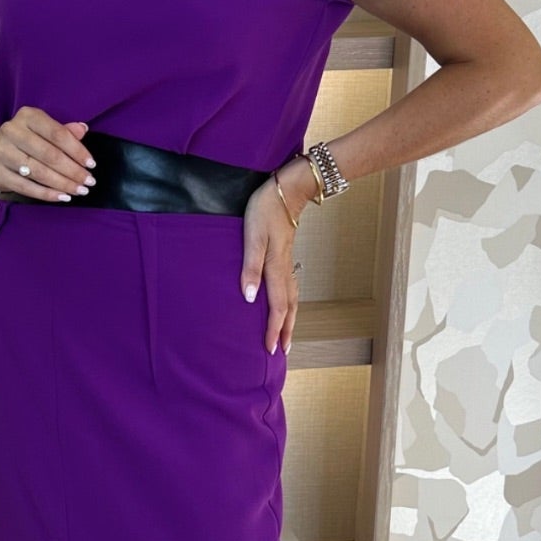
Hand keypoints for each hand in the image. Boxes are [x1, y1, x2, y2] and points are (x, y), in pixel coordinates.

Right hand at [0, 106, 96, 199]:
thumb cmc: (25, 141)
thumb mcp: (43, 130)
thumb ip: (63, 131)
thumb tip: (82, 129)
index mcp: (27, 116)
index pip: (57, 134)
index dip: (77, 150)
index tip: (91, 164)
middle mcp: (12, 131)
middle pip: (49, 154)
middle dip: (72, 170)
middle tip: (88, 182)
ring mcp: (1, 152)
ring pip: (38, 172)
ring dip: (62, 184)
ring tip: (79, 191)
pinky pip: (26, 186)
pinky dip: (46, 194)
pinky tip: (62, 197)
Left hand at [241, 166, 304, 354]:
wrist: (288, 189)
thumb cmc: (266, 209)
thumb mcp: (252, 236)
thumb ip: (250, 267)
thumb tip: (248, 298)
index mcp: (275, 268)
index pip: (277, 308)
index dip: (274, 330)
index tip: (271, 350)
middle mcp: (284, 269)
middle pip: (289, 308)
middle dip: (287, 331)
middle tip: (283, 352)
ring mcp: (287, 262)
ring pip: (292, 298)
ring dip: (290, 319)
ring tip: (287, 334)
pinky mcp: (286, 255)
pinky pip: (290, 287)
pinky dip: (290, 302)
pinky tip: (285, 303)